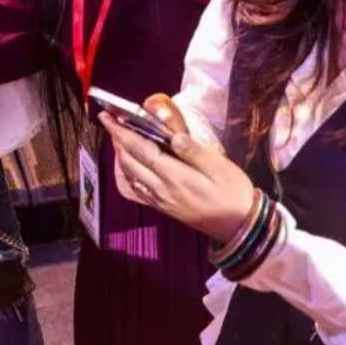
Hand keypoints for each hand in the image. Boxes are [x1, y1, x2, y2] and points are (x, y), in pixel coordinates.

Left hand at [100, 94, 258, 241]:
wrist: (239, 227)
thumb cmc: (233, 192)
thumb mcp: (220, 167)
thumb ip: (194, 151)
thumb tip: (172, 135)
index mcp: (174, 176)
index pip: (140, 149)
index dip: (121, 132)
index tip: (107, 117)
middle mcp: (161, 189)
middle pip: (129, 162)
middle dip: (117, 141)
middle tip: (110, 122)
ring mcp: (161, 201)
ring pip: (131, 176)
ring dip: (121, 156)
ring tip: (119, 139)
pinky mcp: (164, 208)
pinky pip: (138, 189)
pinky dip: (129, 174)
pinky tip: (132, 167)